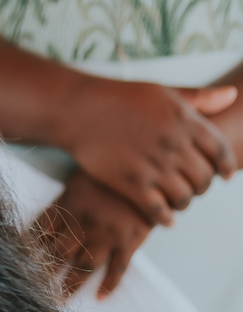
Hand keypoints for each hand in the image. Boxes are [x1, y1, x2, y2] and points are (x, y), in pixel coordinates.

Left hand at [33, 170, 153, 296]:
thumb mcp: (84, 171)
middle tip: (35, 288)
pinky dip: (109, 285)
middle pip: (57, 255)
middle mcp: (83, 224)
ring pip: (82, 268)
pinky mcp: (129, 240)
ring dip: (70, 286)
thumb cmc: (115, 162)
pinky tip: (100, 298)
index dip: (29, 247)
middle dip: (45, 273)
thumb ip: (69, 193)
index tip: (21, 260)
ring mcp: (106, 235)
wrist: (152, 162)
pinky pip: (117, 269)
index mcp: (69, 204)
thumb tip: (53, 211)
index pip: (40, 231)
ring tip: (60, 299)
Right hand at [65, 77, 235, 223]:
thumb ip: (200, 97)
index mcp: (185, 121)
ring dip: (185, 203)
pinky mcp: (131, 184)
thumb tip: (232, 96)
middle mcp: (173, 145)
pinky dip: (166, 219)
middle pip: (204, 178)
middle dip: (204, 187)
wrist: (83, 111)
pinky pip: (157, 211)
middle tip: (197, 189)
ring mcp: (153, 167)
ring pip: (184, 197)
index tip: (226, 176)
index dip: (226, 166)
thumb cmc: (123, 97)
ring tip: (179, 202)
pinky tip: (166, 221)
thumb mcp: (166, 91)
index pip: (219, 151)